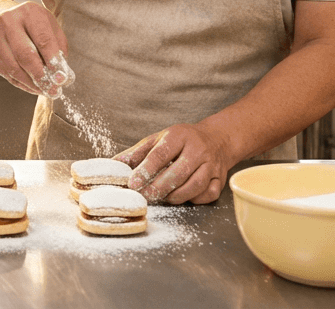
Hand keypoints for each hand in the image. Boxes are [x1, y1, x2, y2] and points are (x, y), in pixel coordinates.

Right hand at [0, 1, 70, 95]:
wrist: (7, 19)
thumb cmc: (34, 24)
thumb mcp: (51, 26)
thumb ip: (59, 47)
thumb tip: (62, 74)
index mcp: (28, 12)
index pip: (42, 39)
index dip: (52, 60)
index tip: (61, 77)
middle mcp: (8, 22)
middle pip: (24, 54)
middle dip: (40, 75)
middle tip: (53, 89)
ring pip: (13, 67)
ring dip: (31, 84)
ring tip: (46, 91)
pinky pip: (7, 73)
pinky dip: (22, 84)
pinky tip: (34, 87)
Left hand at [115, 122, 234, 204]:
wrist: (216, 139)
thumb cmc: (182, 141)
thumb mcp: (158, 139)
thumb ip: (137, 153)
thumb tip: (115, 164)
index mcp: (179, 136)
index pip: (161, 154)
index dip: (146, 170)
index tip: (133, 183)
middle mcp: (198, 150)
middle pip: (178, 172)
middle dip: (159, 188)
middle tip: (145, 196)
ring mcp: (211, 165)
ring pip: (194, 186)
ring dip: (176, 196)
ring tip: (162, 197)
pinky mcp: (220, 178)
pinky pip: (208, 194)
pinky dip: (194, 199)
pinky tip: (183, 196)